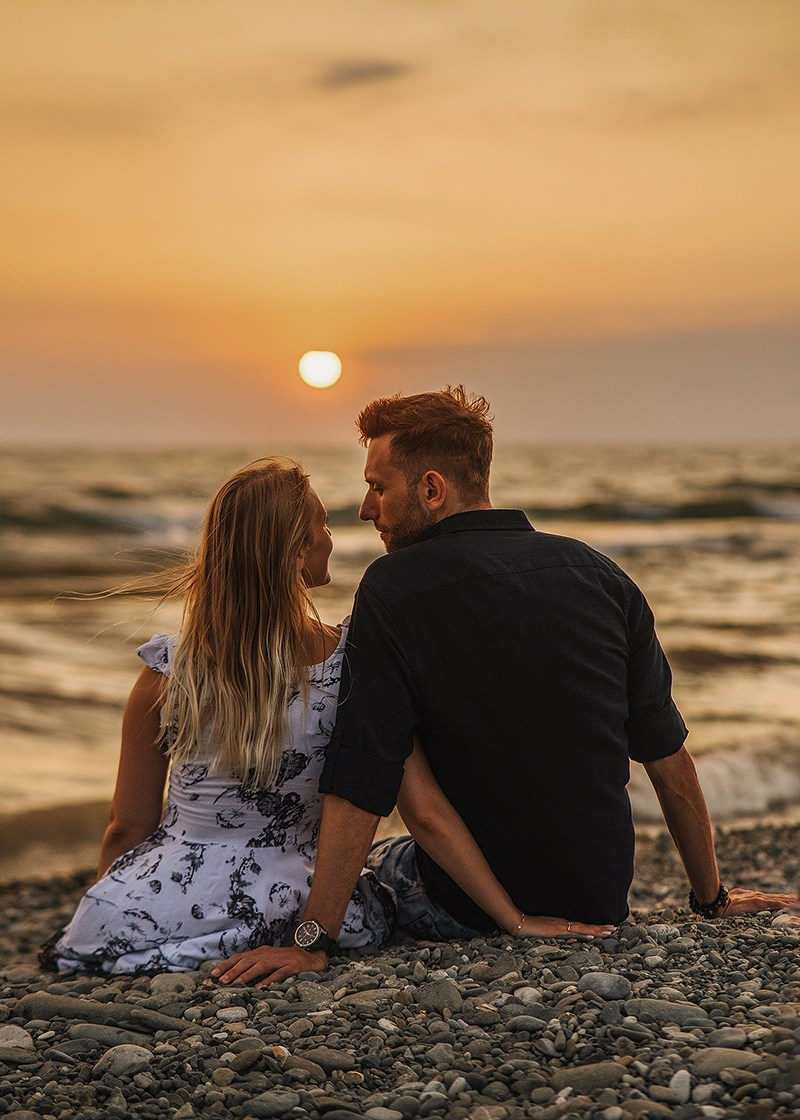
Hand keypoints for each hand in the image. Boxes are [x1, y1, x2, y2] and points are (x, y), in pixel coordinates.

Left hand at [211, 945, 327, 987]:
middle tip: (221, 980)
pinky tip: (260, 987)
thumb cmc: (287, 961)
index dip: (227, 964)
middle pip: (248, 960)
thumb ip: (255, 967)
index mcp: (261, 952)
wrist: (311, 955)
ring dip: (247, 974)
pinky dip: (268, 979)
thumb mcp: (269, 961)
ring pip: (260, 965)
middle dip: (233, 970)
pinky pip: (278, 973)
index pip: (240, 957)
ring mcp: (281, 959)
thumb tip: (235, 978)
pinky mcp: (292, 966)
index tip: (213, 974)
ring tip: (236, 982)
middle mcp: (269, 954)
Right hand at [515, 915, 615, 939]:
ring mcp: (561, 927)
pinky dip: (582, 934)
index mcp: (563, 925)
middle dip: (600, 928)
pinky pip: (572, 932)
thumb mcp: (545, 931)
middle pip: (586, 926)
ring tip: (609, 931)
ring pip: (583, 929)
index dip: (595, 927)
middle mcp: (564, 924)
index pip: (582, 926)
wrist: (519, 922)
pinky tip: (591, 936)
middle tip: (614, 928)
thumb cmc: (530, 927)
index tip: (607, 927)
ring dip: (597, 930)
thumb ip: (555, 933)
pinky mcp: (556, 930)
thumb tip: (566, 938)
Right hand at [717, 887, 799, 917]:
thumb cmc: (725, 903)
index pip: (770, 898)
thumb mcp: (736, 898)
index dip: (780, 898)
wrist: (719, 903)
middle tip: (797, 899)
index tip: (790, 898)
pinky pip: (769, 904)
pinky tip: (786, 905)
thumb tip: (747, 895)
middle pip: (775, 898)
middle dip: (787, 899)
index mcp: (754, 897)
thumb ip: (743, 896)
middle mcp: (757, 897)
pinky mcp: (755, 903)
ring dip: (786, 901)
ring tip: (796, 900)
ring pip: (775, 900)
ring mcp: (756, 899)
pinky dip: (778, 904)